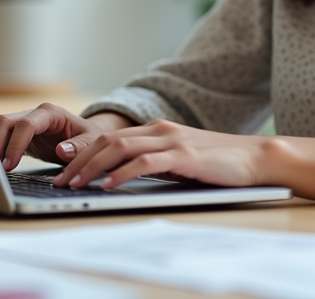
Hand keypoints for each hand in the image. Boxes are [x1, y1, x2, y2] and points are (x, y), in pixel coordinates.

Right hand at [0, 104, 133, 169]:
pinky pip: (2, 139)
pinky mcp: (21, 137)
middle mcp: (34, 115)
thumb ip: (79, 146)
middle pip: (5, 121)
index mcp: (50, 113)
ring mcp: (26, 124)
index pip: (26, 125)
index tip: (10, 164)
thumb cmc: (91, 139)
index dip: (15, 144)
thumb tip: (61, 150)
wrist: (89, 139)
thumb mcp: (92, 142)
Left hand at [52, 119, 268, 189]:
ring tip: (75, 184)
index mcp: (155, 130)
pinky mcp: (185, 155)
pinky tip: (109, 185)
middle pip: (107, 140)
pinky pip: (146, 163)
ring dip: (93, 167)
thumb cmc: (218, 164)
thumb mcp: (178, 160)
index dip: (82, 151)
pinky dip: (123, 173)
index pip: (109, 137)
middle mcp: (159, 130)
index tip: (61, 166)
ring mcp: (172, 140)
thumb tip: (120, 178)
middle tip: (58, 179)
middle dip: (78, 160)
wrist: (256, 158)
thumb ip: (153, 162)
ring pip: (120, 148)